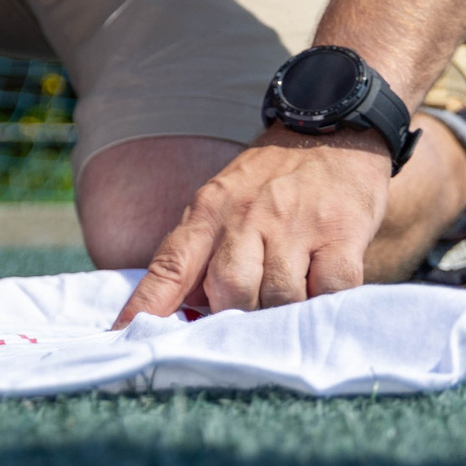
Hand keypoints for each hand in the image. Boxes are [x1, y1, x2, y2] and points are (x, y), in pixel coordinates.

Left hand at [113, 126, 391, 327]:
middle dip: (236, 316)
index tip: (123, 336)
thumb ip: (200, 252)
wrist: (331, 130)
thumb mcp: (222, 201)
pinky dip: (326, 303)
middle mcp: (247, 217)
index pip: (170, 265)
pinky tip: (325, 293)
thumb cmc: (270, 180)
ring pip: (280, 298)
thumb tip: (179, 309)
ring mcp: (296, 225)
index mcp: (209, 211)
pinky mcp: (341, 233)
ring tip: (290, 305)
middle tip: (248, 320)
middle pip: (229, 290)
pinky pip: (332, 290)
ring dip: (283, 315)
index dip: (147, 304)